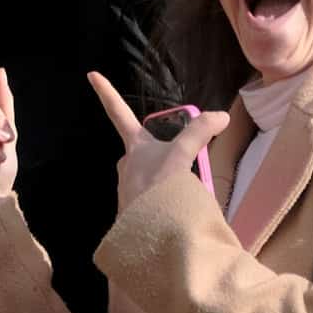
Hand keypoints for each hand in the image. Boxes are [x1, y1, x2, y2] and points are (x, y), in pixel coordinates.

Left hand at [87, 71, 227, 211]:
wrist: (149, 238)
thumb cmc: (159, 190)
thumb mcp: (182, 156)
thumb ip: (200, 133)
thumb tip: (221, 115)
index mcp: (135, 148)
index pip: (118, 112)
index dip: (106, 92)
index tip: (91, 74)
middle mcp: (127, 166)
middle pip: (146, 152)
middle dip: (166, 159)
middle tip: (185, 170)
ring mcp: (129, 190)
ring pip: (153, 180)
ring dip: (169, 186)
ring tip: (188, 197)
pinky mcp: (134, 213)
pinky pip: (155, 203)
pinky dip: (168, 206)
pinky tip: (181, 213)